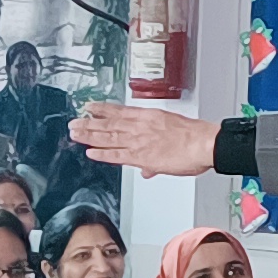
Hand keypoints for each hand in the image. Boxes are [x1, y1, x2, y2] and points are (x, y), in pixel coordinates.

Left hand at [73, 101, 221, 179]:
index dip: (103, 110)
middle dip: (90, 123)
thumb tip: (147, 169)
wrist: (204, 143)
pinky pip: (117, 154)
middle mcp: (140, 126)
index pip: (120, 112)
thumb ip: (156, 152)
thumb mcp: (173, 134)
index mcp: (148, 117)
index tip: (90, 108)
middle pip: (109, 123)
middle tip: (74, 122)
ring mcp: (139, 140)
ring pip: (108, 136)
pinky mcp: (141, 155)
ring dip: (90, 135)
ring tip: (75, 133)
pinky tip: (90, 152)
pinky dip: (102, 153)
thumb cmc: (194, 137)